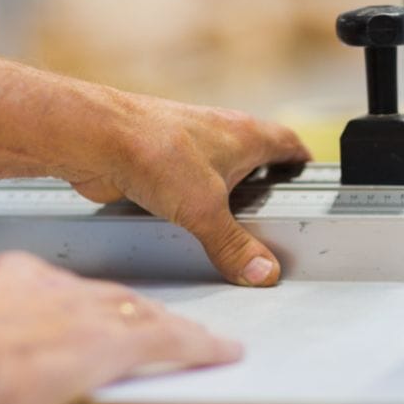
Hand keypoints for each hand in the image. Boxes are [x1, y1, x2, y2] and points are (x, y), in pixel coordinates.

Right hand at [0, 252, 241, 403]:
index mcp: (14, 278)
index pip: (61, 289)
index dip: (81, 305)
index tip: (84, 315)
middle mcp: (59, 288)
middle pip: (111, 297)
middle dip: (133, 312)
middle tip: (157, 324)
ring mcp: (90, 312)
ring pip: (146, 315)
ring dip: (172, 328)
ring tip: (198, 339)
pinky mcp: (117, 342)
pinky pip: (173, 341)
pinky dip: (201, 347)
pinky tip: (221, 352)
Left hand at [68, 91, 310, 286]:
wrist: (95, 138)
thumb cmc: (154, 151)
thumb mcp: (205, 210)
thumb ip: (235, 246)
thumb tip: (264, 272)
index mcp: (243, 134)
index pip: (286, 141)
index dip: (300, 158)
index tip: (308, 172)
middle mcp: (217, 132)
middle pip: (253, 151)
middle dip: (264, 176)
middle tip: (272, 204)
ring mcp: (186, 142)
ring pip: (217, 163)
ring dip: (225, 186)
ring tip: (230, 219)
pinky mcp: (158, 156)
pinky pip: (184, 177)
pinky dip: (191, 195)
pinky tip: (185, 218)